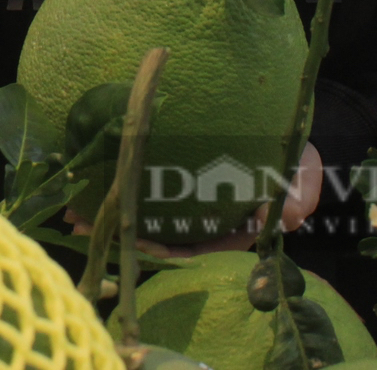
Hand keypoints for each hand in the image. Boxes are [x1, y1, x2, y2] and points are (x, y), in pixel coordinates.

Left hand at [69, 142, 324, 257]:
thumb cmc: (290, 153)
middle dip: (123, 234)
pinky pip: (140, 187)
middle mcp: (201, 223)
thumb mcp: (301, 171)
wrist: (279, 125)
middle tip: (86, 226)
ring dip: (110, 215)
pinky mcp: (169, 178)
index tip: (138, 242)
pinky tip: (85, 184)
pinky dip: (114, 186)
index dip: (165, 251)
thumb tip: (287, 217)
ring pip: (143, 216)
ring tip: (74, 213)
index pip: (194, 250)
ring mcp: (184, 203)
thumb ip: (298, 192)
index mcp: (229, 231)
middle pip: (158, 237)